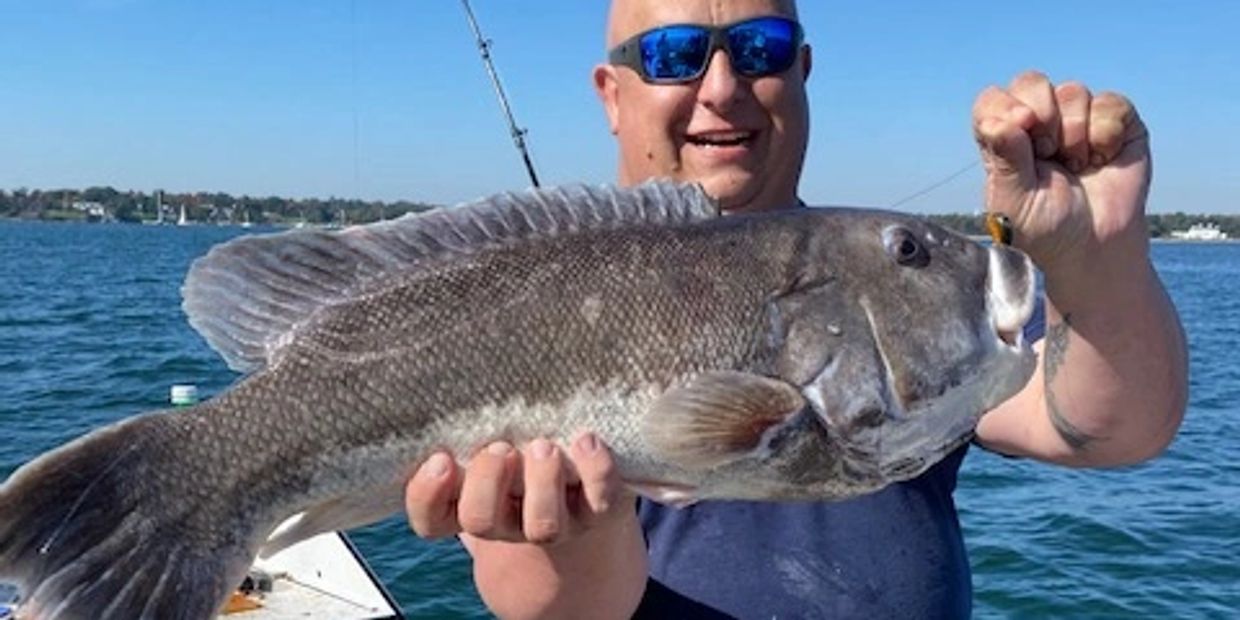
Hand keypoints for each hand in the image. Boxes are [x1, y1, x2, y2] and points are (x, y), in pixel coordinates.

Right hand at [405, 433, 634, 544]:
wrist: (576, 469)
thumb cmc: (514, 435)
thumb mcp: (482, 428)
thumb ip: (462, 418)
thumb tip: (442, 367)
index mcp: (466, 502)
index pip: (429, 519)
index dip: (428, 494)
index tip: (441, 458)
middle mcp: (505, 521)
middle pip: (480, 521)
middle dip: (488, 480)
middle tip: (502, 447)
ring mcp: (551, 521)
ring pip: (541, 526)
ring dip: (541, 482)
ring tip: (544, 446)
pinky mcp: (593, 509)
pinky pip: (597, 500)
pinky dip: (594, 469)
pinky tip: (587, 440)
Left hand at [972, 70, 1150, 272]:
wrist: (1092, 248)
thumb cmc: (1045, 229)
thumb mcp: (1013, 201)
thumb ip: (1004, 159)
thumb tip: (997, 121)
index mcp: (1003, 138)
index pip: (992, 100)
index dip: (1004, 106)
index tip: (1020, 127)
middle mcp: (1037, 122)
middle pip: (1031, 82)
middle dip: (1042, 116)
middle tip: (1048, 155)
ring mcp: (1077, 118)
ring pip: (1072, 91)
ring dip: (1074, 135)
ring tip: (1075, 167)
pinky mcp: (1116, 121)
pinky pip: (1110, 103)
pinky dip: (1105, 135)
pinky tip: (1101, 160)